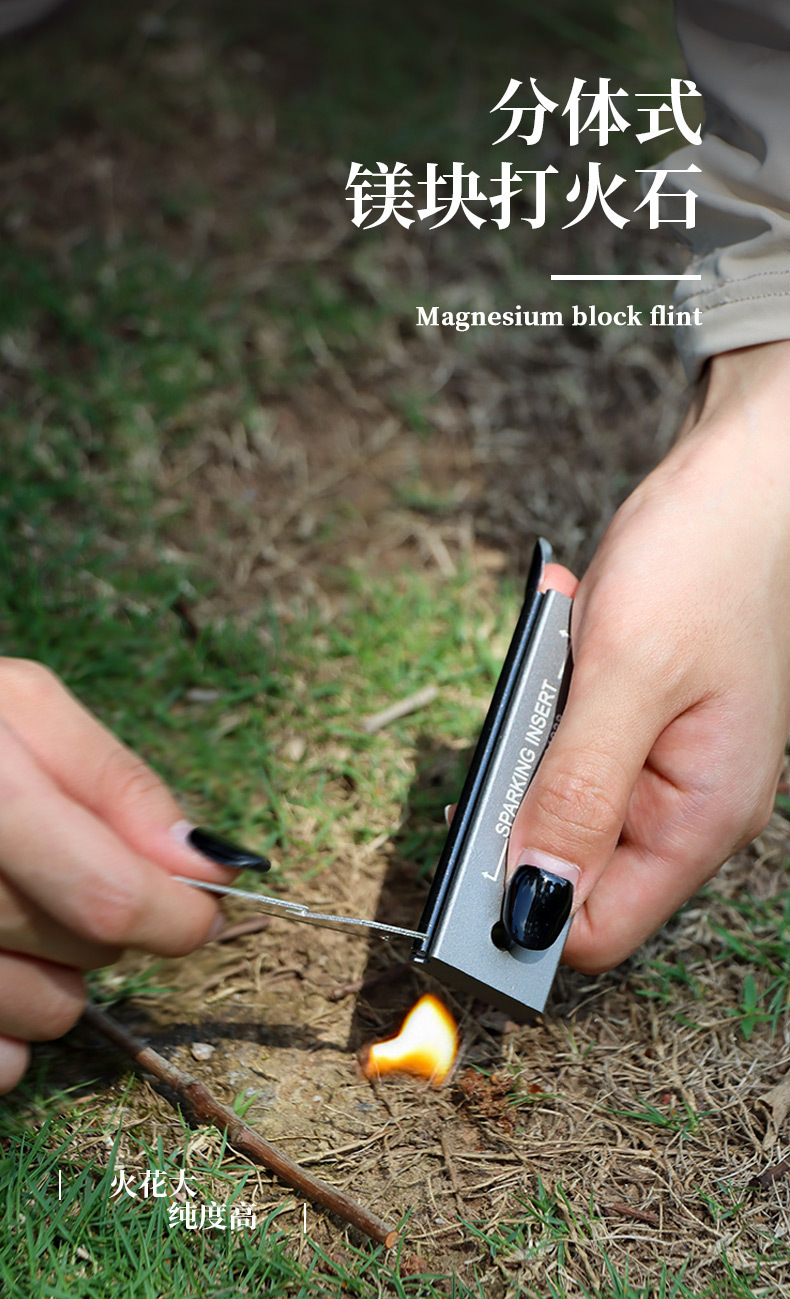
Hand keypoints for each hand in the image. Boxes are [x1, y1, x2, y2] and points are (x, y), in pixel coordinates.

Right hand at [0, 659, 254, 1092]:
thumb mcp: (20, 708)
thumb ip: (115, 783)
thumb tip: (205, 867)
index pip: (103, 895)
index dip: (174, 912)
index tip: (201, 907)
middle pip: (82, 947)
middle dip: (111, 919)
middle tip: (73, 867)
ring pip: (44, 1011)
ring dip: (61, 976)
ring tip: (21, 913)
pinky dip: (9, 1034)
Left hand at [502, 341, 789, 971]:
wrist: (735, 485)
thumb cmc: (702, 565)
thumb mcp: (627, 677)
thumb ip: (577, 791)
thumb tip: (529, 898)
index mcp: (699, 818)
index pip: (596, 927)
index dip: (523, 914)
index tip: (464, 866)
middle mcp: (681, 808)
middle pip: (566, 868)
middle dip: (518, 805)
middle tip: (513, 730)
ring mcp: (658, 768)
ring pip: (554, 803)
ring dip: (529, 742)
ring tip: (553, 665)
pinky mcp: (633, 727)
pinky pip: (564, 746)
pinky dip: (544, 703)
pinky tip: (562, 641)